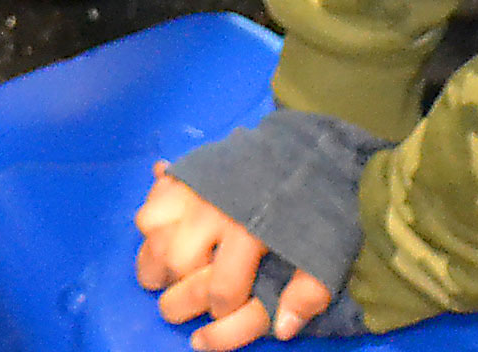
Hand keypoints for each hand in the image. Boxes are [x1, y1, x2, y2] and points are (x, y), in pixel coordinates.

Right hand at [135, 167, 336, 347]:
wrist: (307, 148)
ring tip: (164, 274)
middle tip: (181, 299)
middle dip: (175, 292)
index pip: (221, 290)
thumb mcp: (326, 252)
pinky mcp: (184, 172)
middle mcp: (214, 209)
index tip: (226, 310)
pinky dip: (151, 222)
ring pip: (152, 229)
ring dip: (153, 259)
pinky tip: (164, 234)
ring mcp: (194, 187)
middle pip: (175, 262)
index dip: (221, 312)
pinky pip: (151, 200)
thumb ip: (308, 294)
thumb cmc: (315, 206)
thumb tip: (282, 328)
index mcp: (249, 232)